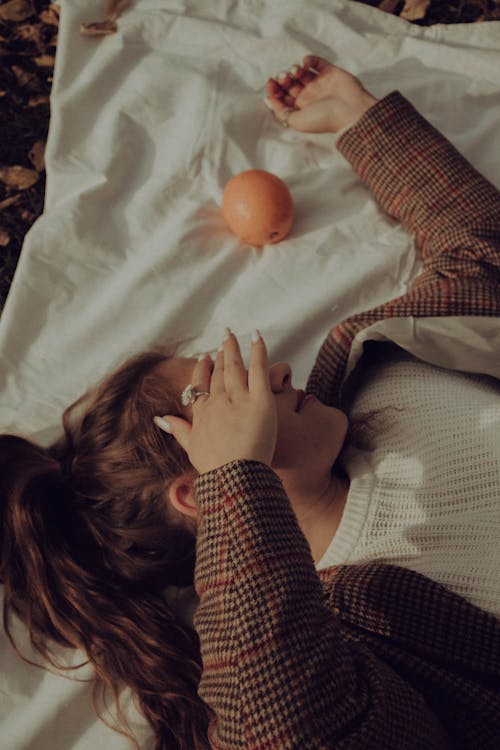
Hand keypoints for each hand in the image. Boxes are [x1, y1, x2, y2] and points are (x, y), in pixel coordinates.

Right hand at [158, 330, 277, 474]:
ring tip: (234, 336)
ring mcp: (238, 398)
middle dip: (221, 354)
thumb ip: (177, 430)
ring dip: (234, 348)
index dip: (203, 368)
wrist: (234, 476)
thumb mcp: (191, 447)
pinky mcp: (260, 400)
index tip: (205, 357)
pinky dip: (258, 351)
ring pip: (235, 366)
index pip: (201, 384)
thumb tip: (159, 419)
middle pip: (219, 372)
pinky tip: (257, 337)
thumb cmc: (215, 467)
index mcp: (203, 412)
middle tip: (224, 340)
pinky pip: (258, 369)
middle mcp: (218, 401)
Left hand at [265, 54, 378, 133]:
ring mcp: (319, 84)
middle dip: (283, 78)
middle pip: (290, 84)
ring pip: (301, 73)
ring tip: (296, 71)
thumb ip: (281, 112)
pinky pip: (317, 63)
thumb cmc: (324, 119)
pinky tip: (306, 63)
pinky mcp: (330, 72)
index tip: (271, 82)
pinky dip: (309, 60)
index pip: (282, 97)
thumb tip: (268, 101)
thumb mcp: (296, 121)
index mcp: (300, 110)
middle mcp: (309, 97)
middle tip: (284, 77)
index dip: (273, 89)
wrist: (350, 111)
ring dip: (294, 69)